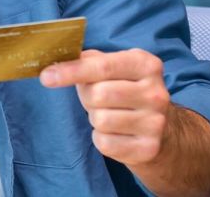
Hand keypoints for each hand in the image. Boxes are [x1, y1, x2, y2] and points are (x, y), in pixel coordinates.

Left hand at [40, 49, 172, 165]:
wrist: (162, 130)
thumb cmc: (126, 92)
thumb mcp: (115, 68)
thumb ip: (89, 61)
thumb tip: (57, 62)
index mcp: (146, 65)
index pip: (102, 66)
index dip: (71, 71)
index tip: (46, 77)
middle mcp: (156, 93)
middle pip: (98, 94)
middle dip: (87, 97)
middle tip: (97, 98)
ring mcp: (155, 122)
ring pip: (100, 120)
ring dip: (96, 119)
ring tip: (111, 115)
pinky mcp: (148, 148)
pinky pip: (104, 143)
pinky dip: (102, 138)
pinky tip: (117, 133)